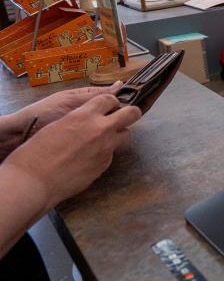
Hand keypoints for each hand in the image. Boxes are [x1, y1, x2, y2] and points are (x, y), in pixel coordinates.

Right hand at [4, 93, 140, 211]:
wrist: (34, 181)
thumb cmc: (35, 152)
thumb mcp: (56, 125)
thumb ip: (78, 118)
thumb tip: (87, 117)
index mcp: (84, 115)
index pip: (110, 98)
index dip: (110, 102)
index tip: (108, 106)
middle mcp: (100, 129)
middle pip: (131, 114)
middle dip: (130, 113)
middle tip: (124, 116)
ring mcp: (106, 148)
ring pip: (125, 135)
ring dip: (117, 134)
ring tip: (100, 140)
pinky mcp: (105, 165)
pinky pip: (110, 154)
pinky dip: (103, 154)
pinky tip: (86, 159)